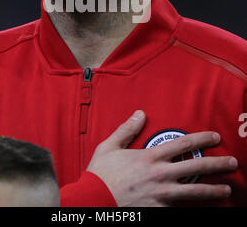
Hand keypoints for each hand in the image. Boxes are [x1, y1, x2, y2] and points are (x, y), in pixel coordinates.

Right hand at [86, 110, 237, 206]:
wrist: (92, 202)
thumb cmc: (100, 175)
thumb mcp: (109, 146)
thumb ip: (126, 129)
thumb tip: (140, 113)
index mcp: (150, 157)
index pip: (182, 144)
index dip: (201, 139)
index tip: (215, 137)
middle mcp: (160, 174)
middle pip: (195, 167)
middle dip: (217, 164)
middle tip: (232, 163)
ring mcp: (161, 195)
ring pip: (194, 192)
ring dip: (214, 190)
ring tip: (228, 190)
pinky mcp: (159, 211)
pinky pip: (182, 209)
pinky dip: (195, 208)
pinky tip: (206, 208)